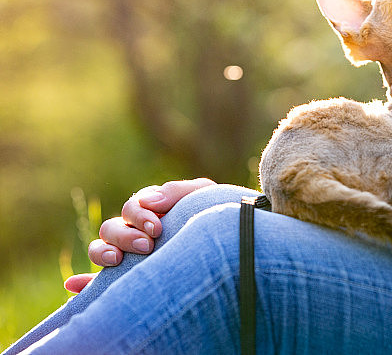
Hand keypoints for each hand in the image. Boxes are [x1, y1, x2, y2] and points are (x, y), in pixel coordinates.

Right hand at [64, 178, 215, 292]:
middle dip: (126, 235)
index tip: (157, 228)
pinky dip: (83, 283)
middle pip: (112, 227)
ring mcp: (129, 254)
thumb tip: (148, 201)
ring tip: (118, 261)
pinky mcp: (127, 277)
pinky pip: (97, 281)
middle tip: (147, 246)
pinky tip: (73, 287)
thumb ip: (176, 191)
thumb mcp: (202, 194)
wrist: (231, 239)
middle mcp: (135, 230)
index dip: (140, 215)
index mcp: (150, 209)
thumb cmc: (215, 213)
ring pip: (100, 248)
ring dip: (103, 252)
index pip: (132, 207)